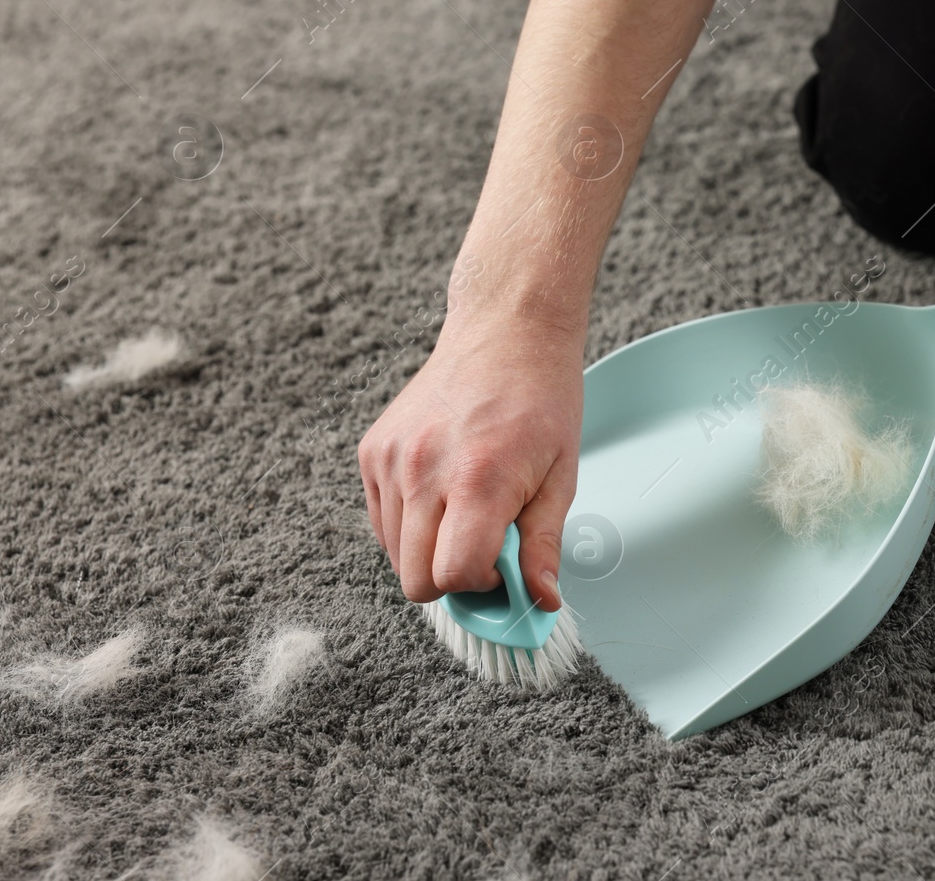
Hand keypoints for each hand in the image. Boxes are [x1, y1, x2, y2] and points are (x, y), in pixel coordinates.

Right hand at [358, 315, 582, 607]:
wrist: (505, 332)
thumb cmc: (541, 400)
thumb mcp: (562, 476)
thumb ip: (543, 545)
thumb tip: (541, 601)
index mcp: (478, 479)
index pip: (453, 576)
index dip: (482, 585)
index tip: (503, 566)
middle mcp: (423, 470)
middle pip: (415, 579)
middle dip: (452, 579)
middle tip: (486, 546)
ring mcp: (391, 459)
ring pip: (394, 555)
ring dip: (430, 551)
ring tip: (466, 512)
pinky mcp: (372, 450)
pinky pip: (380, 521)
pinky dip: (409, 526)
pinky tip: (443, 495)